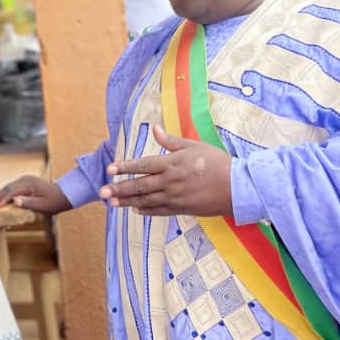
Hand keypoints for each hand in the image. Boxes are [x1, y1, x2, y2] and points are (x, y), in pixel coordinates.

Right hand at [0, 174, 71, 213]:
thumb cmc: (54, 202)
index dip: (2, 199)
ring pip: (9, 186)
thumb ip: (28, 203)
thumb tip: (15, 201)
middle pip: (8, 187)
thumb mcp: (43, 206)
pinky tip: (1, 198)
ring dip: (0, 194)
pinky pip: (12, 187)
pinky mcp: (25, 182)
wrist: (63, 194)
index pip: (12, 191)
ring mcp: (25, 179)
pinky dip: (5, 193)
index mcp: (29, 184)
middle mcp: (25, 179)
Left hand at [98, 126, 232, 215]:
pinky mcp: (182, 208)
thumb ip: (171, 141)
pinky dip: (146, 210)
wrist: (237, 187)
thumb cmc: (217, 163)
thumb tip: (155, 129)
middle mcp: (170, 181)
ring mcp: (175, 197)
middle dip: (119, 188)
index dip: (124, 167)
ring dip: (127, 201)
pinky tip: (134, 210)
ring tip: (112, 203)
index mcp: (171, 163)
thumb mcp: (194, 146)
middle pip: (139, 185)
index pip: (142, 165)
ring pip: (146, 200)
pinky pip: (159, 210)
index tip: (110, 169)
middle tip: (102, 191)